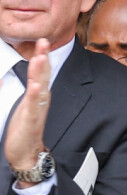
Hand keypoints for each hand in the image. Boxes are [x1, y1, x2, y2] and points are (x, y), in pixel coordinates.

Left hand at [5, 38, 51, 186]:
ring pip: (40, 87)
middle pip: (42, 75)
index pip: (40, 72)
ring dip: (40, 72)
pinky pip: (34, 106)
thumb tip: (14, 78)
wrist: (26, 154)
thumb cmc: (24, 130)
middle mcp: (40, 100)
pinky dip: (36, 95)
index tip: (42, 40)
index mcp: (36, 95)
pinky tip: (37, 86)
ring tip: (41, 58)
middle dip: (43, 57)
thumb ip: (26, 92)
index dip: (41, 55)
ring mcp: (36, 110)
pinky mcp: (31, 121)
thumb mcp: (23, 106)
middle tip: (44, 41)